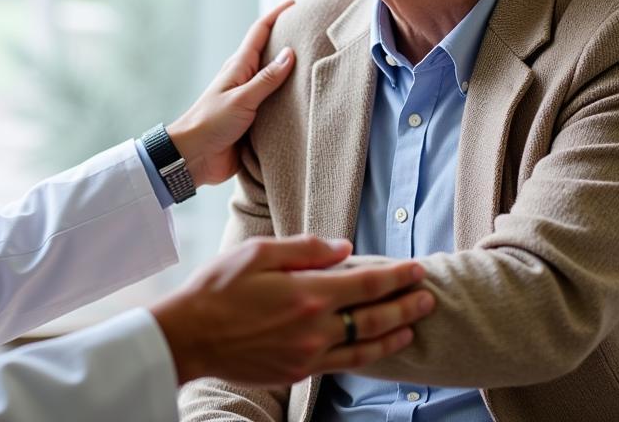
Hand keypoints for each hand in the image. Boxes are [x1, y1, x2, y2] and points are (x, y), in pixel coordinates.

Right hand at [150, 235, 433, 386]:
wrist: (191, 335)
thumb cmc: (219, 287)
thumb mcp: (258, 252)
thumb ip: (305, 249)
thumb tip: (344, 248)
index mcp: (306, 292)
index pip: (365, 283)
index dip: (395, 276)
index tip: (416, 269)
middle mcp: (314, 327)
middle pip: (373, 316)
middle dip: (405, 305)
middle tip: (427, 296)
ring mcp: (308, 354)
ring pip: (365, 346)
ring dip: (395, 333)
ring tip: (414, 324)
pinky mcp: (299, 371)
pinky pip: (344, 363)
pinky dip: (369, 355)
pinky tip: (378, 347)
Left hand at [167, 0, 295, 187]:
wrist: (194, 157)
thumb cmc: (211, 124)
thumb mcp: (241, 99)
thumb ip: (266, 79)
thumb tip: (290, 52)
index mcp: (239, 67)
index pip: (259, 33)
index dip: (276, 16)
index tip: (294, 3)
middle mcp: (245, 79)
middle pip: (269, 52)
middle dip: (288, 39)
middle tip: (313, 29)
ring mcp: (249, 98)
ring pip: (274, 78)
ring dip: (291, 70)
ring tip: (317, 61)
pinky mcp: (254, 119)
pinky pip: (276, 103)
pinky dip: (289, 97)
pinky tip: (305, 98)